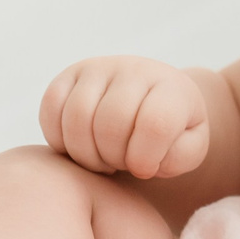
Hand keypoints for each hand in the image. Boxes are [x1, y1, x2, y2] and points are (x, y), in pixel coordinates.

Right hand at [40, 56, 210, 178]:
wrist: (151, 103)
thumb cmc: (172, 134)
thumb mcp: (189, 149)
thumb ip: (179, 157)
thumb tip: (144, 161)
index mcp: (172, 88)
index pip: (155, 124)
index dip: (145, 158)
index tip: (145, 169)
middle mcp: (134, 70)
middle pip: (110, 123)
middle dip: (113, 158)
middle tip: (120, 165)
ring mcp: (98, 69)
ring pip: (76, 118)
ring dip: (86, 154)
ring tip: (102, 160)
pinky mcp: (68, 76)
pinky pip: (50, 109)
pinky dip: (59, 140)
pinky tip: (81, 148)